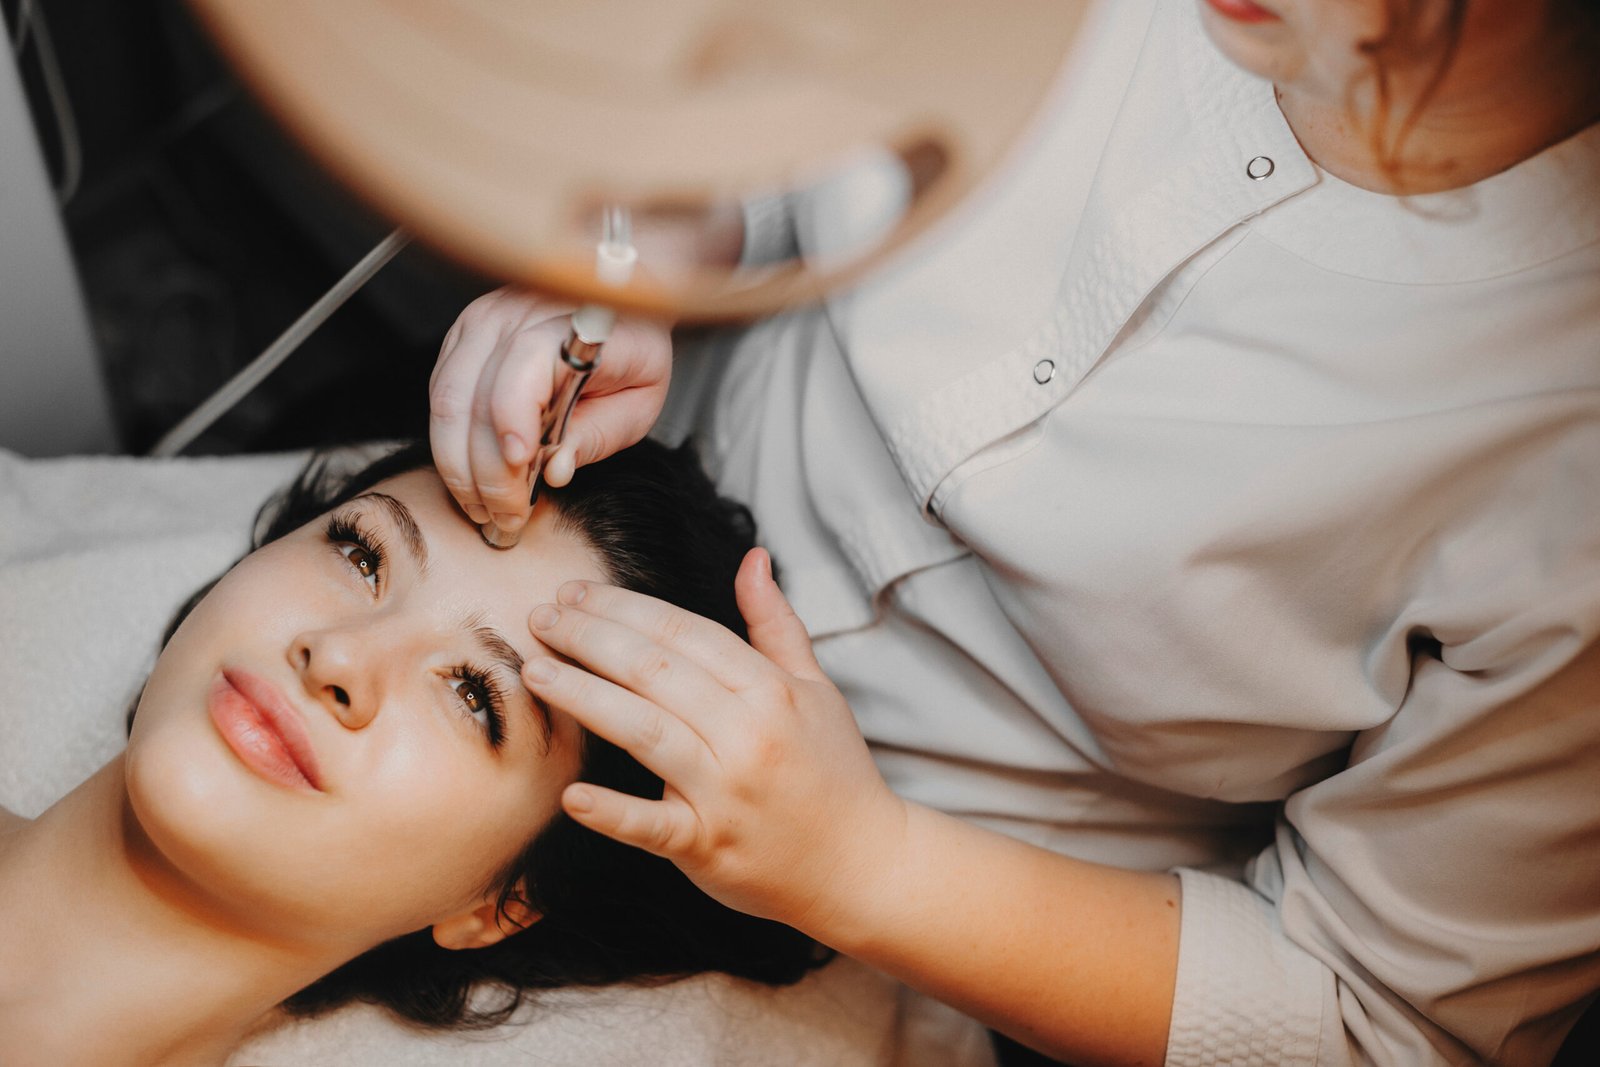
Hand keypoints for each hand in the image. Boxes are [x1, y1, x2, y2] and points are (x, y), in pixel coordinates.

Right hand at [429, 287, 671, 534]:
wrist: (617, 305)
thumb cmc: (631, 356)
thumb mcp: (637, 403)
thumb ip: (597, 436)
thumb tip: (554, 472)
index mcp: (571, 323)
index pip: (526, 362)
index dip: (513, 416)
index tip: (519, 466)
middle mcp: (516, 314)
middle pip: (473, 395)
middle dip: (483, 471)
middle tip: (505, 519)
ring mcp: (481, 323)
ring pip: (445, 402)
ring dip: (458, 466)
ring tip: (485, 509)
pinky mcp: (460, 339)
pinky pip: (438, 398)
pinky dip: (450, 446)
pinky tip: (473, 479)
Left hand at [520, 548, 907, 932]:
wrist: (862, 865)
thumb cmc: (833, 771)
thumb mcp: (815, 688)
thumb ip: (775, 624)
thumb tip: (753, 558)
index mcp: (771, 691)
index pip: (686, 634)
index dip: (626, 607)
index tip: (577, 591)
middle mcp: (748, 735)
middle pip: (655, 671)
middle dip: (591, 637)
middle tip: (541, 617)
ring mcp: (727, 793)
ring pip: (644, 731)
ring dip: (583, 696)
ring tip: (534, 670)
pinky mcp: (709, 846)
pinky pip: (653, 826)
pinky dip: (612, 813)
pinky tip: (571, 794)